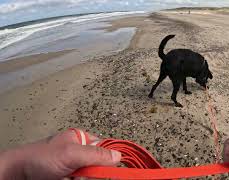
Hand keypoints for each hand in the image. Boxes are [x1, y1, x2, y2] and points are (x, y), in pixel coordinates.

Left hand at [0, 129, 120, 179]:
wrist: (18, 174)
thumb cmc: (39, 157)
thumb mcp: (71, 154)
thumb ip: (95, 154)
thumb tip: (117, 156)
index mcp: (81, 139)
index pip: (104, 147)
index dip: (108, 158)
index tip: (111, 169)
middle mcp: (79, 151)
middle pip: (98, 164)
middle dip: (93, 173)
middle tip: (81, 175)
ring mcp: (73, 166)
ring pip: (90, 176)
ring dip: (84, 179)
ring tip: (70, 178)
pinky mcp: (68, 177)